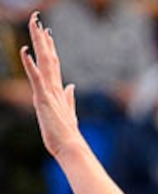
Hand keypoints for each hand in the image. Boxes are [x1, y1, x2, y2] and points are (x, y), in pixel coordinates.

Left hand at [20, 14, 80, 159]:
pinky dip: (30, 64)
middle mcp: (54, 88)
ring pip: (44, 62)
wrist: (72, 148)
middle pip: (48, 58)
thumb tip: (71, 86)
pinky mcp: (43, 99)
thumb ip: (69, 99)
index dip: (49, 48)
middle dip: (42, 39)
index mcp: (58, 92)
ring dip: (38, 43)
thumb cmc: (67, 137)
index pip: (53, 65)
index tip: (47, 34)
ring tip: (34, 26)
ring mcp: (49, 92)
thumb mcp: (68, 114)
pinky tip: (25, 51)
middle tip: (37, 21)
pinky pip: (36, 78)